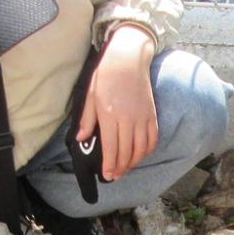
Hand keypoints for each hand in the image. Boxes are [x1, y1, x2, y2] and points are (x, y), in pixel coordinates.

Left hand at [78, 26, 160, 181]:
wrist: (129, 59)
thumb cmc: (106, 75)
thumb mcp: (91, 95)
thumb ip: (87, 119)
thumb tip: (81, 138)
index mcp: (109, 115)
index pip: (111, 147)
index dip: (110, 164)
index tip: (107, 175)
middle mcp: (128, 119)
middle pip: (126, 152)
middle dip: (120, 167)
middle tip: (115, 175)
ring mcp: (142, 118)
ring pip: (140, 149)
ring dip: (133, 162)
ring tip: (125, 168)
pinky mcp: (152, 115)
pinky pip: (152, 139)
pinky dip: (146, 151)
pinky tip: (139, 155)